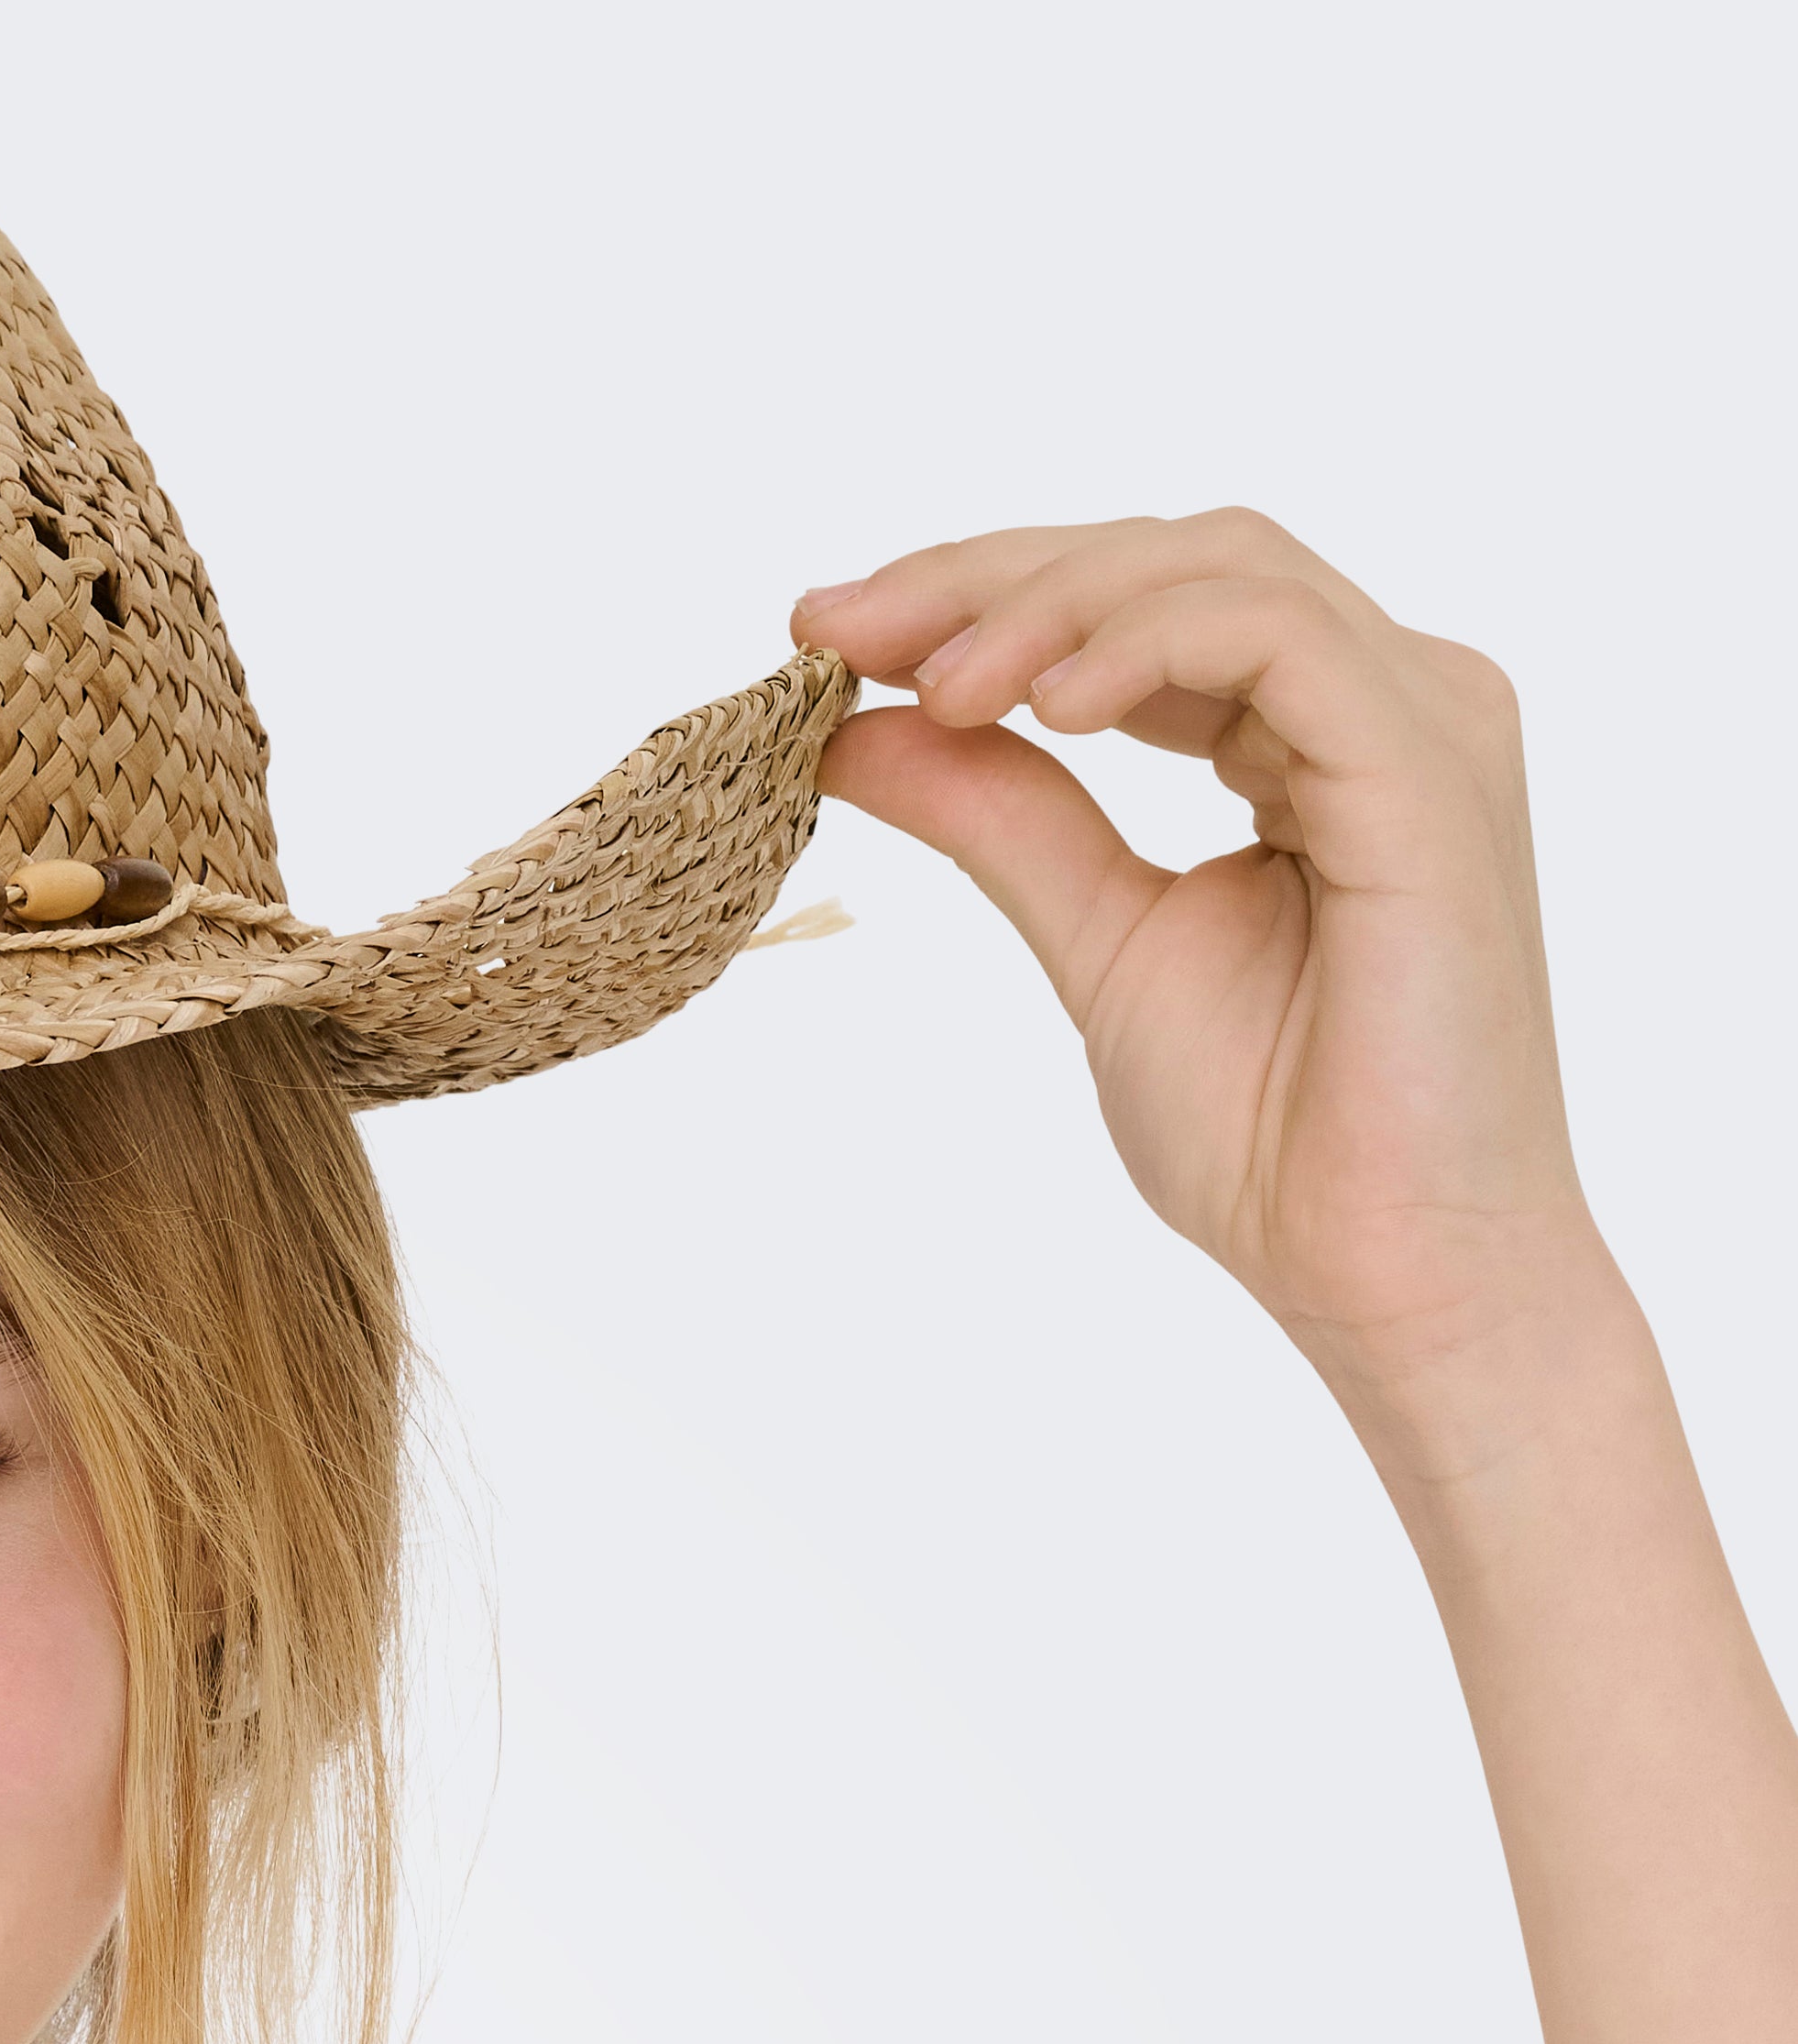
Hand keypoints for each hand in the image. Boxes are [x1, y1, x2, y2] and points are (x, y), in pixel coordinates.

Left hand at [792, 512, 1608, 1428]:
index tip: (830, 634)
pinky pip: (1281, 640)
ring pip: (1220, 568)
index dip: (983, 596)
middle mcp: (1384, 696)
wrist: (1391, 1270)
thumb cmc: (1279, 1138)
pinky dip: (1148, 646)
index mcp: (1313, 733)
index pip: (1141, 606)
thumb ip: (1003, 819)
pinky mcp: (1431, 770)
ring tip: (931, 682)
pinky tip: (1044, 705)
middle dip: (992, 576)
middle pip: (1172, 556)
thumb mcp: (1098, 942)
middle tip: (841, 627)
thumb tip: (862, 732)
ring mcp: (1423, 719)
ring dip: (1052, 604)